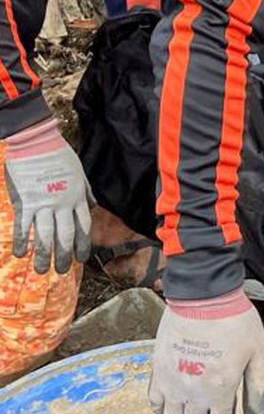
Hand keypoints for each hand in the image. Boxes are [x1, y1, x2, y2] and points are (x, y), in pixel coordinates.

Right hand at [4, 117, 92, 273]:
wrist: (38, 143)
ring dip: (44, 256)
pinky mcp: (26, 202)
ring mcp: (44, 204)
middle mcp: (63, 204)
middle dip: (65, 255)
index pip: (83, 226)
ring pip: (46, 236)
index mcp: (78, 196)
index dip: (83, 244)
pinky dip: (22, 242)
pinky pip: (24, 227)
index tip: (82, 258)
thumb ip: (85, 191)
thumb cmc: (59, 156)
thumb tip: (91, 205)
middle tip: (62, 270)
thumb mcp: (80, 173)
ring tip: (43, 271)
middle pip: (66, 235)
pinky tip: (21, 254)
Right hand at [149, 288, 263, 413]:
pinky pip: (155, 402)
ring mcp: (172, 383)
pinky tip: (171, 409)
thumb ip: (256, 389)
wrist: (204, 296)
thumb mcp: (258, 352)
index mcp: (221, 390)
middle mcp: (193, 393)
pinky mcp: (158, 370)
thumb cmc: (235, 321)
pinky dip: (162, 411)